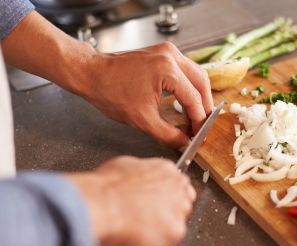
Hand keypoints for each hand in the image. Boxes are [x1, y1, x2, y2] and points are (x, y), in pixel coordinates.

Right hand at [65, 156, 195, 245]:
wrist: (101, 205)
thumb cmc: (105, 189)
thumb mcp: (122, 167)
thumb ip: (139, 174)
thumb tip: (136, 181)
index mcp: (166, 170)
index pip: (178, 186)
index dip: (165, 199)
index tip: (155, 207)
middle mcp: (177, 188)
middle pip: (182, 206)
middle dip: (166, 216)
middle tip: (145, 223)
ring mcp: (178, 211)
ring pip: (174, 229)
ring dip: (158, 234)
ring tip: (135, 233)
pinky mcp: (175, 232)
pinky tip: (134, 244)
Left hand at [77, 42, 213, 148]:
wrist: (91, 74)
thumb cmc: (110, 92)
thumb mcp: (142, 120)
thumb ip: (168, 134)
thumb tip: (184, 143)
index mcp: (167, 70)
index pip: (194, 99)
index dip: (199, 120)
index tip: (199, 134)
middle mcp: (171, 56)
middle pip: (202, 82)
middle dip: (204, 106)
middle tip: (201, 125)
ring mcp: (167, 51)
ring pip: (196, 74)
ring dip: (198, 95)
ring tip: (195, 116)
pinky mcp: (163, 52)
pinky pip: (185, 69)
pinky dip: (189, 86)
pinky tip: (185, 101)